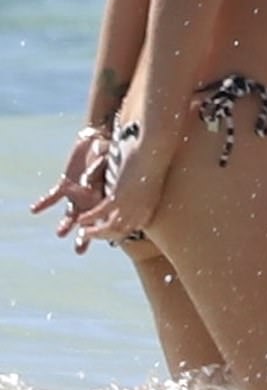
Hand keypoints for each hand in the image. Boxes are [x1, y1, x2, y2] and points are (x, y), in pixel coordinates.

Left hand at [31, 129, 110, 254]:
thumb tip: (88, 181)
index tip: (98, 235)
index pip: (103, 213)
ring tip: (60, 233)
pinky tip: (34, 210)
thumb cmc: (107, 148)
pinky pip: (53, 197)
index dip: (100, 225)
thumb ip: (99, 168)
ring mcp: (78, 193)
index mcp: (106, 193)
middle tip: (80, 251)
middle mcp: (91, 197)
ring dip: (66, 224)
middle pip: (88, 220)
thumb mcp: (108, 156)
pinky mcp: (65, 185)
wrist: (97, 138)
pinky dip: (44, 203)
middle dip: (84, 235)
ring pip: (71, 213)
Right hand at [75, 134, 164, 244]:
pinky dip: (89, 218)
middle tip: (88, 236)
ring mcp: (130, 206)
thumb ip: (140, 189)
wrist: (155, 146)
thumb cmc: (154, 158)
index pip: (131, 228)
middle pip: (119, 232)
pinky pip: (100, 213)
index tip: (105, 232)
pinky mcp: (119, 196)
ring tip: (83, 231)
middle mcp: (140, 212)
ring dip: (94, 232)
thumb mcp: (148, 179)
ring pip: (109, 228)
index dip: (116, 232)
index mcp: (148, 208)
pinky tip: (80, 219)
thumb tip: (138, 191)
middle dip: (102, 235)